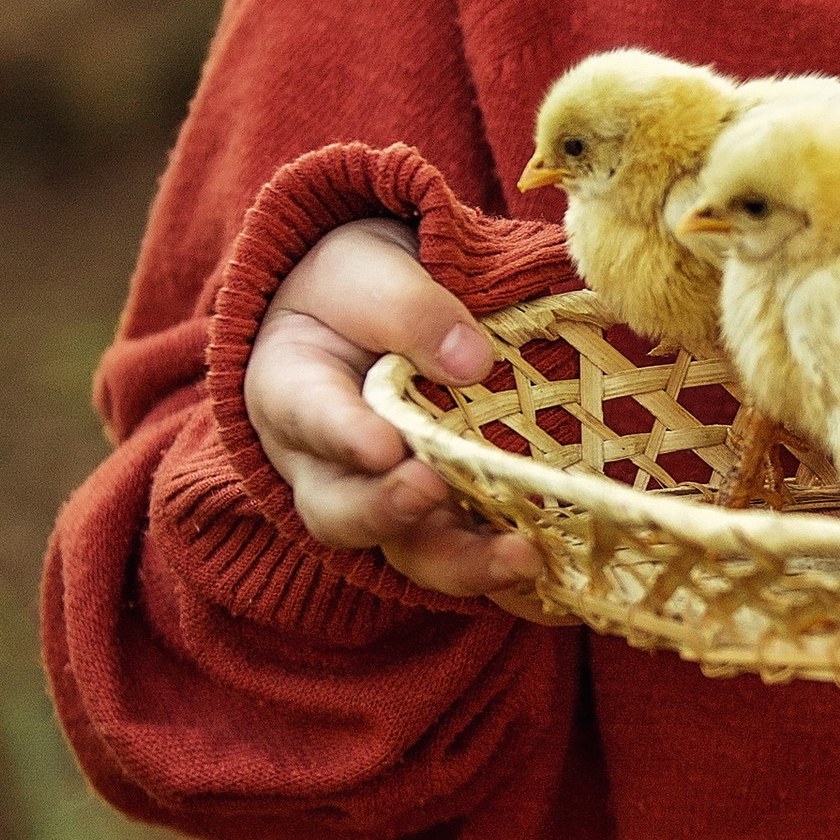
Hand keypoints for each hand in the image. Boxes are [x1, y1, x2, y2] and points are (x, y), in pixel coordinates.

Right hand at [243, 218, 540, 596]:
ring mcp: (381, 499)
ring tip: (518, 556)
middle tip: (431, 492)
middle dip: (387, 512)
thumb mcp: (370, 271)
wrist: (367, 307)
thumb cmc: (356, 288)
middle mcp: (324, 466)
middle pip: (340, 511)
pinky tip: (548, 569)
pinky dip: (498, 567)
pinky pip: (459, 552)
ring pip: (403, 549)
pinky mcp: (435, 516)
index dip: (342, 438)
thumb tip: (472, 362)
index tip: (383, 445)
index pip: (308, 417)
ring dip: (460, 561)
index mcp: (290, 392)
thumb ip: (409, 308)